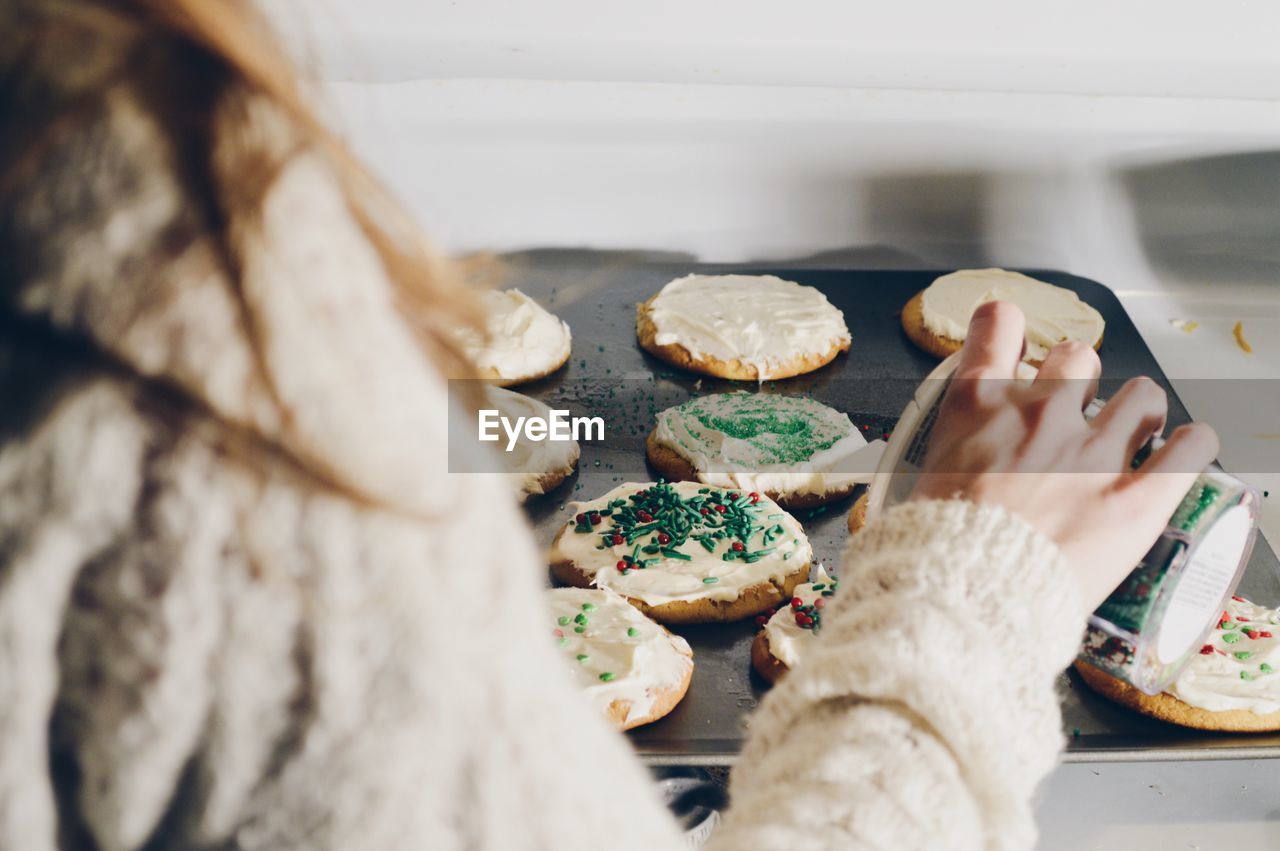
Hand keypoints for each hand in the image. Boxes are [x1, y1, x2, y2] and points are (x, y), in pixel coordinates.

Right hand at [913, 301, 1219, 608]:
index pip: (997, 325)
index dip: (1008, 327)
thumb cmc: (934, 548)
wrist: (963, 594)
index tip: (1014, 339)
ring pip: (1142, 395)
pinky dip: (1193, 445)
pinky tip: (1187, 449)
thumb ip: (950, 454)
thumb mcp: (919, 481)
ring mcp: (1092, 452)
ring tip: (1138, 432)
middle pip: (1076, 357)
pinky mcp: (1137, 497)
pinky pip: (1189, 450)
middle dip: (1078, 379)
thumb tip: (955, 467)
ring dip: (1139, 410)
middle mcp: (1038, 414)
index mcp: (978, 407)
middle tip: (1074, 410)